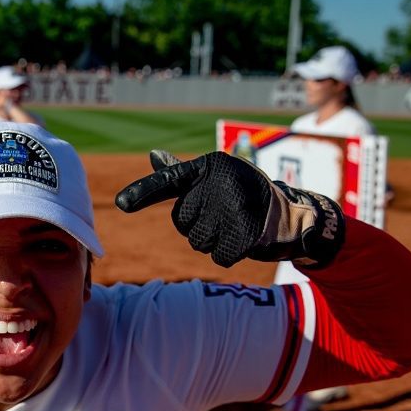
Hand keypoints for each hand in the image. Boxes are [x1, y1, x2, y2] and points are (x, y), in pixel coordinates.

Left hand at [115, 150, 344, 267]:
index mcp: (210, 166)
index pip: (169, 181)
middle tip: (222, 216)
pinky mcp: (247, 231)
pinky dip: (228, 254)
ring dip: (212, 242)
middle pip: (181, 221)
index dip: (143, 192)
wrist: (291, 216)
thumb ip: (181, 173)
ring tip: (233, 226)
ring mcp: (236, 206)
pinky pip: (218, 255)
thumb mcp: (214, 179)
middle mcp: (221, 182)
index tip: (119, 203)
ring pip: (197, 241)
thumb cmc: (244, 195)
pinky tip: (243, 239)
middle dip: (197, 226)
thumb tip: (153, 156)